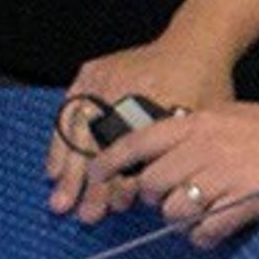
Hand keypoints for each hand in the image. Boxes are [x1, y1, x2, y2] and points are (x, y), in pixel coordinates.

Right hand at [46, 38, 238, 210]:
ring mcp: (104, 79)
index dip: (123, 182)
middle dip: (88, 184)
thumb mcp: (199, 122)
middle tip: (81, 214)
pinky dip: (60, 141)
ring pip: (78, 130)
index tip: (117, 206)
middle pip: (100, 143)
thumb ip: (173, 154)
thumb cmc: (204, 87)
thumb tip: (144, 195)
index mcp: (154, 102)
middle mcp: (124, 89)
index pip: (131, 151)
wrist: (195, 44)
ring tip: (61, 200)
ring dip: (69, 169)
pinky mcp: (93, 73)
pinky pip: (69, 110)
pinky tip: (54, 168)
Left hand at [65, 98, 258, 248]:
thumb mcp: (229, 114)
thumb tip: (158, 151)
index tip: (94, 174)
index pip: (141, 140)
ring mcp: (227, 174)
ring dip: (180, 220)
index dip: (111, 160)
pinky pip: (207, 228)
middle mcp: (207, 146)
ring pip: (176, 209)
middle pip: (153, 182)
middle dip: (154, 198)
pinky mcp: (246, 201)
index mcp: (200, 122)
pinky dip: (204, 236)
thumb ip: (194, 129)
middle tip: (167, 201)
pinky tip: (212, 232)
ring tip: (195, 217)